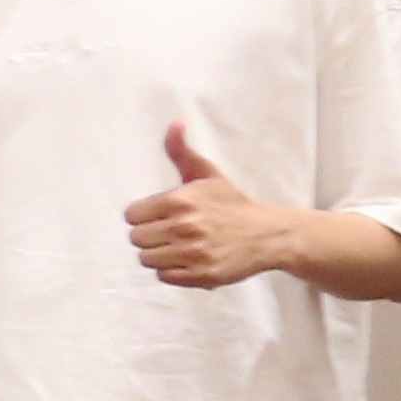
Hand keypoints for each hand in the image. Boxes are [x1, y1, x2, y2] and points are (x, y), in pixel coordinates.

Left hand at [126, 125, 290, 288]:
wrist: (268, 234)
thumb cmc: (230, 202)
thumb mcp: (206, 173)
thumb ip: (181, 150)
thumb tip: (175, 123)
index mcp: (180, 201)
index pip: (131, 215)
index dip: (143, 215)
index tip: (159, 215)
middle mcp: (185, 227)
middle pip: (136, 238)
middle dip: (150, 235)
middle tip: (170, 231)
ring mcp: (194, 254)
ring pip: (147, 259)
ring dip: (158, 254)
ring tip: (178, 246)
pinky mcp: (202, 276)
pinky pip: (164, 277)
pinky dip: (172, 271)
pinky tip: (187, 260)